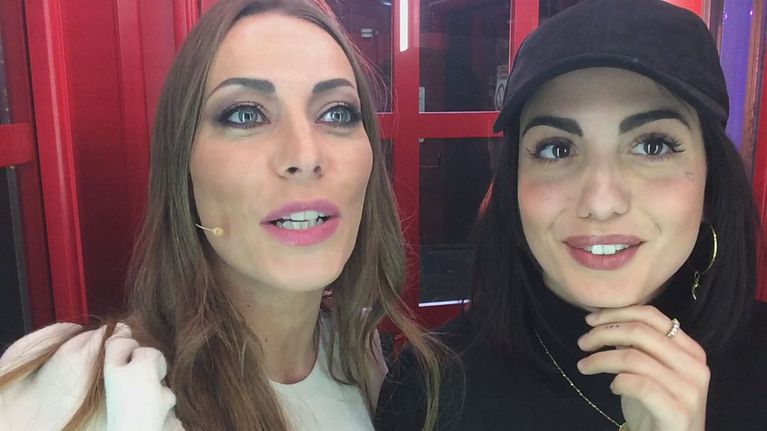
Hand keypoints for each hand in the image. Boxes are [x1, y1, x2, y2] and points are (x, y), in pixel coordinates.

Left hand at [576, 306, 708, 430]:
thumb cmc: (655, 407)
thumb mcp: (647, 371)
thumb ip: (636, 347)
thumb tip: (607, 322)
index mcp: (691, 350)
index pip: (652, 316)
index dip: (617, 313)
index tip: (590, 320)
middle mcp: (695, 367)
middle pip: (640, 332)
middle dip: (604, 333)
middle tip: (582, 342)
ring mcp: (689, 390)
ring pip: (634, 358)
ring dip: (601, 359)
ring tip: (584, 366)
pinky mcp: (678, 411)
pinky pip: (639, 385)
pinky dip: (618, 381)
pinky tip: (611, 387)